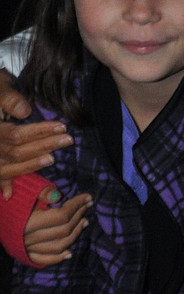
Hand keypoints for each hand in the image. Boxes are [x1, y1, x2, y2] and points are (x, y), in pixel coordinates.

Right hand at [0, 72, 71, 198]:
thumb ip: (8, 97)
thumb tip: (25, 111)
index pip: (15, 135)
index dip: (39, 132)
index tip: (62, 126)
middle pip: (15, 152)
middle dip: (42, 146)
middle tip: (67, 140)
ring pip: (7, 167)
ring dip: (30, 165)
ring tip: (52, 159)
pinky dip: (2, 186)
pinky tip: (10, 195)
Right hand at [25, 189, 91, 264]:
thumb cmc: (10, 198)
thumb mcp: (23, 189)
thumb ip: (40, 192)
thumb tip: (58, 196)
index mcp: (28, 221)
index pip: (61, 215)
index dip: (77, 205)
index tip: (88, 196)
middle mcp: (28, 237)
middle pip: (62, 230)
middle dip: (78, 216)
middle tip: (87, 205)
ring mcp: (26, 248)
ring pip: (58, 245)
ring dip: (74, 234)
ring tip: (84, 221)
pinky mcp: (24, 254)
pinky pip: (44, 260)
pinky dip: (58, 257)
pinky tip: (70, 252)